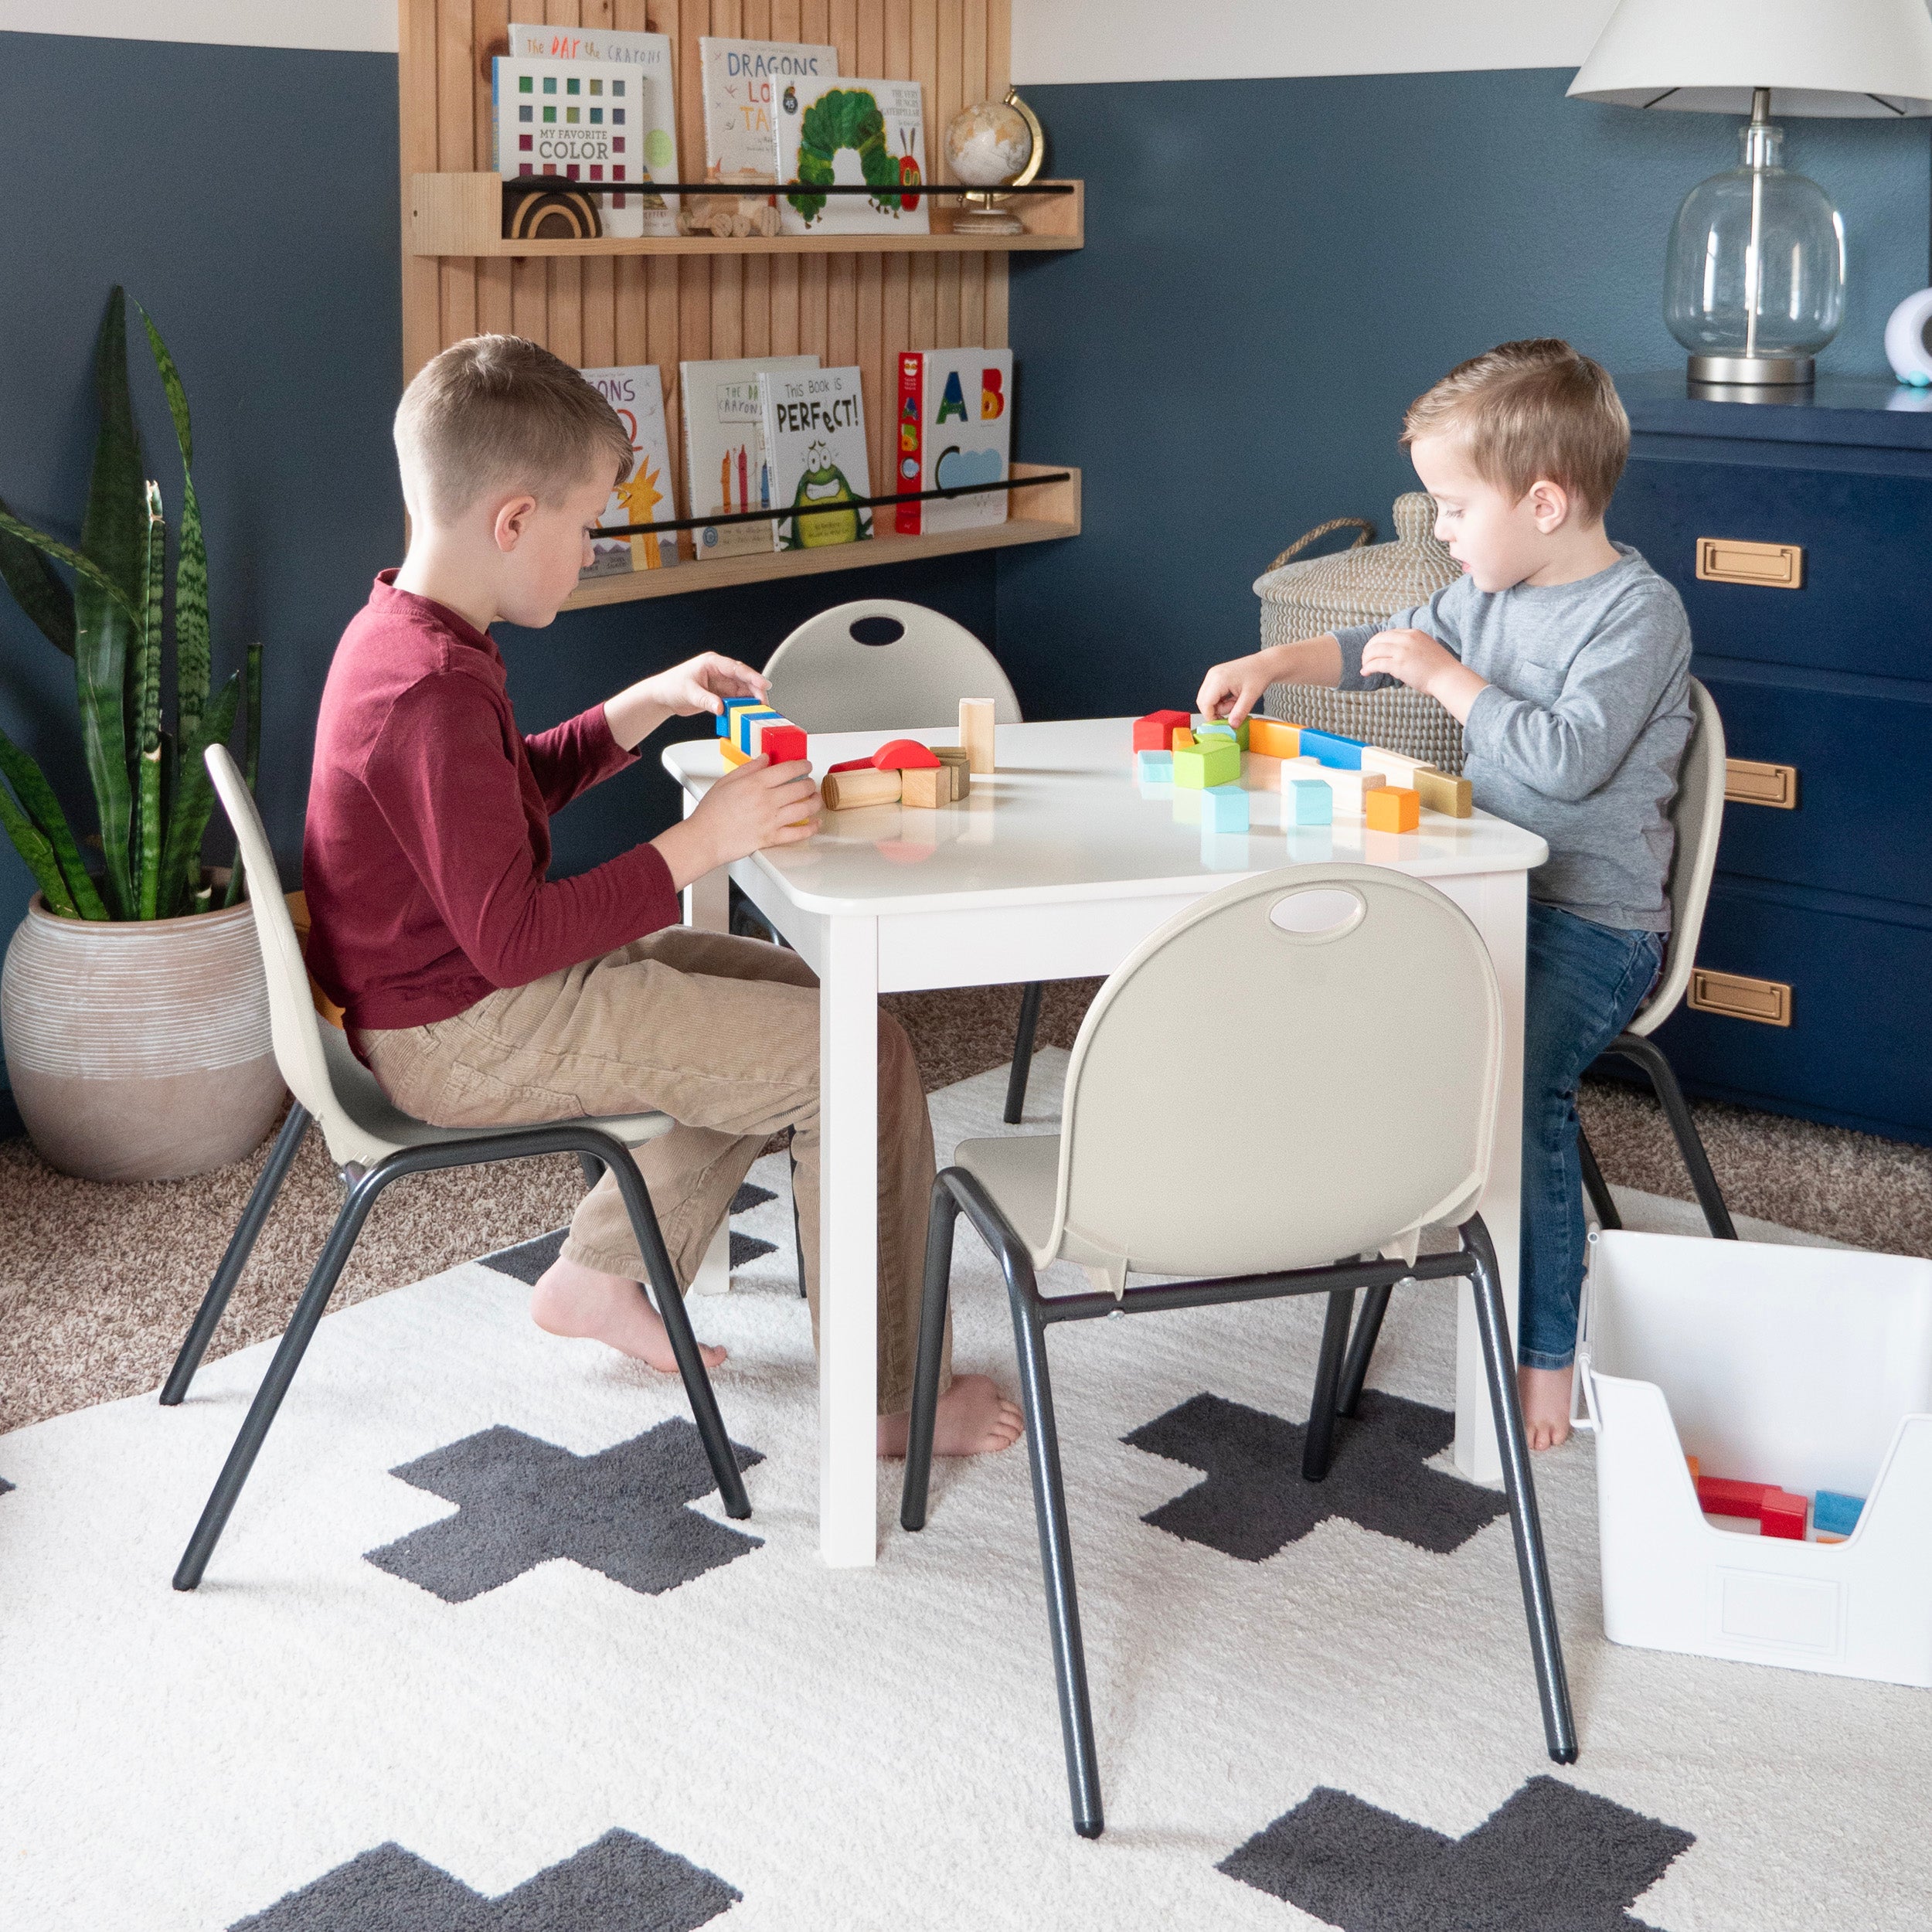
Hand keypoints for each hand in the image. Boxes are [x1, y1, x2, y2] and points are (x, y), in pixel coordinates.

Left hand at [644, 651, 767, 719]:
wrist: (663, 696)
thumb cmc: (671, 686)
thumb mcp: (689, 692)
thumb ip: (705, 700)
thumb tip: (721, 707)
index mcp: (712, 663)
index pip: (736, 668)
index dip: (752, 676)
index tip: (763, 684)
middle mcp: (719, 672)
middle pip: (744, 679)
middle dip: (756, 690)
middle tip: (764, 703)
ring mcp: (721, 683)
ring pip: (742, 690)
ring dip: (751, 700)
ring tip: (759, 711)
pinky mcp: (720, 695)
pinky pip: (736, 700)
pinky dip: (742, 707)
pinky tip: (747, 714)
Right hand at [651, 756, 819, 889]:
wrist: (705, 838)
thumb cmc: (711, 813)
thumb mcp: (726, 781)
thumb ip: (749, 768)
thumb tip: (764, 759)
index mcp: (755, 784)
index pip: (787, 769)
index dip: (802, 765)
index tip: (805, 764)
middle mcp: (766, 801)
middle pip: (800, 788)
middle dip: (810, 783)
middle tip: (810, 783)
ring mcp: (771, 820)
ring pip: (804, 809)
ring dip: (815, 802)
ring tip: (816, 799)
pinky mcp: (772, 838)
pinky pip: (798, 833)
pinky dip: (811, 828)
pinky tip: (815, 824)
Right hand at [1196, 651, 1274, 728]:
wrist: (1264, 664)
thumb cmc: (1259, 674)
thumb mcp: (1251, 696)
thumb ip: (1240, 712)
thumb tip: (1231, 725)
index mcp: (1219, 679)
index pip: (1205, 703)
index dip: (1211, 717)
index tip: (1222, 723)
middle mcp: (1212, 675)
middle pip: (1203, 702)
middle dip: (1216, 711)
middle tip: (1233, 711)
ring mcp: (1213, 675)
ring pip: (1207, 700)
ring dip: (1220, 706)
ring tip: (1236, 701)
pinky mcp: (1215, 677)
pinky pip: (1211, 695)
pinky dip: (1221, 701)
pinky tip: (1233, 697)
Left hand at [1359, 628, 1487, 722]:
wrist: (1448, 677)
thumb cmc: (1440, 668)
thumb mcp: (1426, 648)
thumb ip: (1412, 647)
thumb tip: (1398, 655)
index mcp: (1414, 633)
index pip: (1389, 633)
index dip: (1377, 641)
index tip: (1373, 650)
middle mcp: (1407, 639)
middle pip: (1378, 639)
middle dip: (1368, 649)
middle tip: (1365, 658)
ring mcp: (1402, 651)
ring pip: (1374, 650)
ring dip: (1366, 659)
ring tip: (1364, 666)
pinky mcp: (1398, 664)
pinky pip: (1376, 663)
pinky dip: (1368, 668)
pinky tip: (1365, 672)